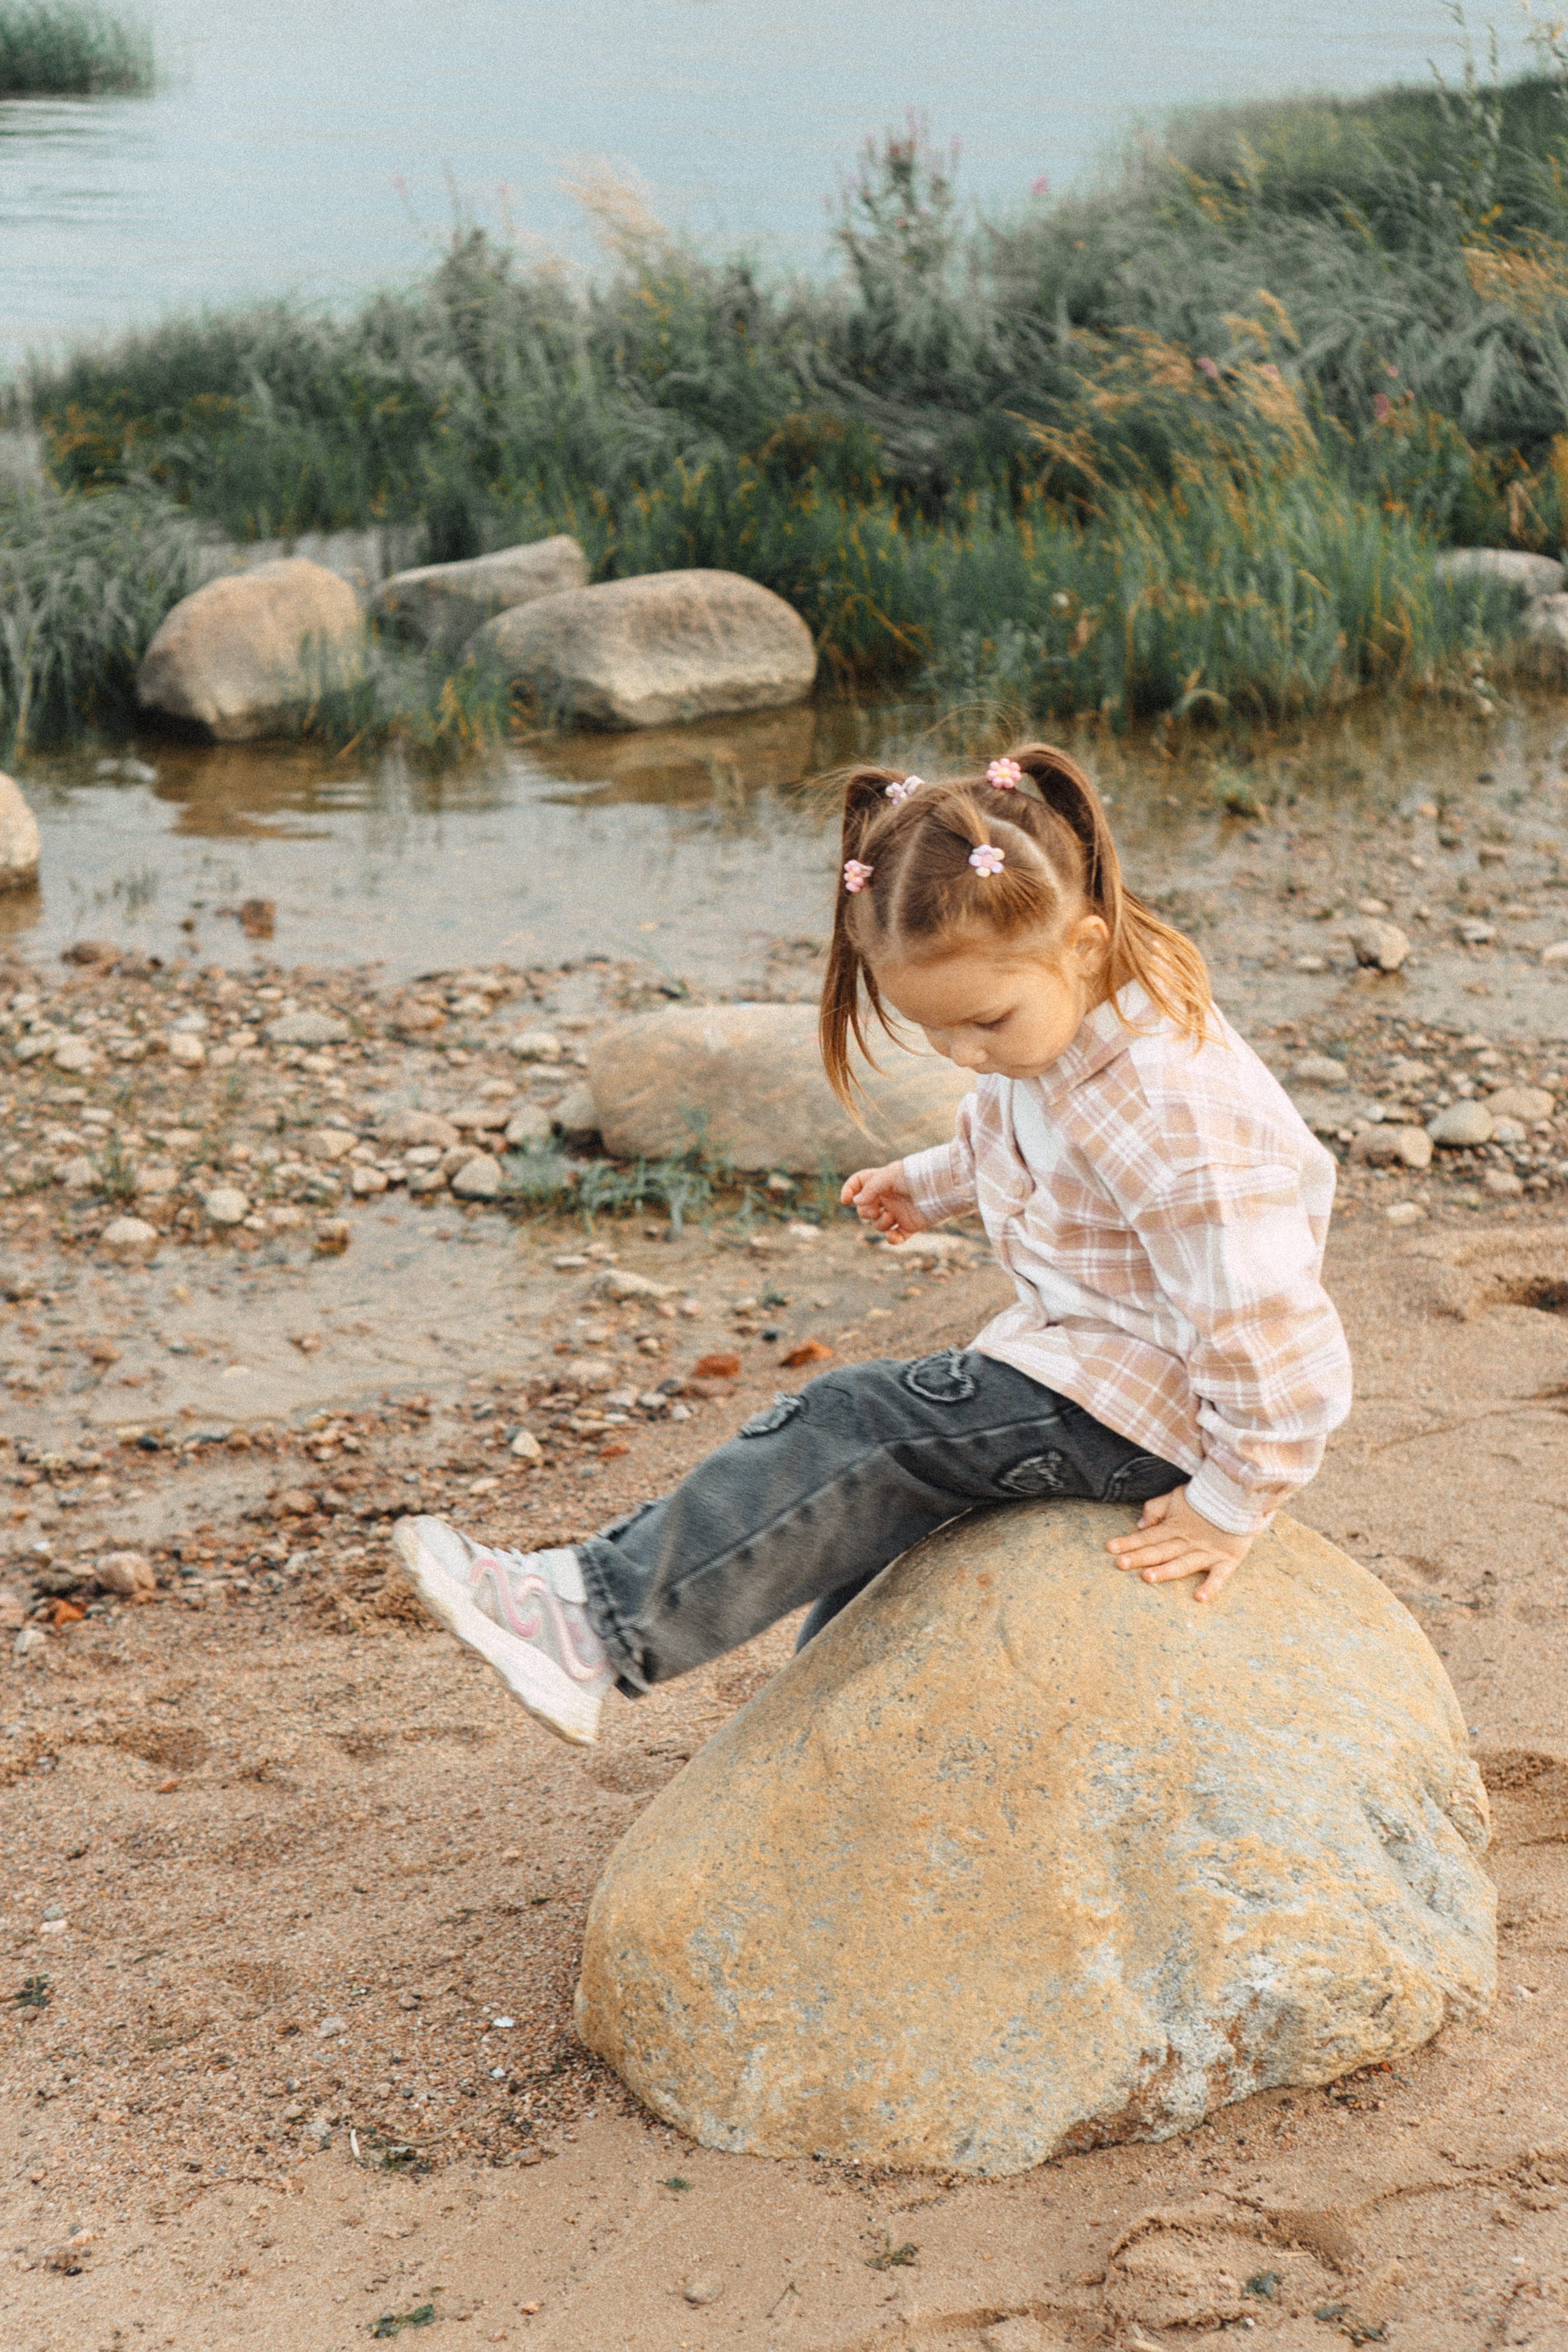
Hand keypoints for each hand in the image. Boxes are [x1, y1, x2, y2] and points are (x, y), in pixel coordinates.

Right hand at [841, 1162, 930, 1243]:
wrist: (941, 1187)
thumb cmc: (915, 1176)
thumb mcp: (888, 1176)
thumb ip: (870, 1189)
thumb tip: (856, 1203)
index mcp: (881, 1182)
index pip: (859, 1184)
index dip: (849, 1191)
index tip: (845, 1201)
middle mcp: (888, 1198)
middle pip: (865, 1209)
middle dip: (865, 1213)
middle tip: (874, 1211)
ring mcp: (898, 1212)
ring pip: (878, 1225)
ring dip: (880, 1223)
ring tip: (891, 1217)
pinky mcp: (909, 1226)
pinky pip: (895, 1238)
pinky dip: (892, 1240)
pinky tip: (892, 1236)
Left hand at [1106, 1484, 1252, 1604]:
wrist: (1240, 1495)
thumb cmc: (1206, 1497)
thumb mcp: (1177, 1497)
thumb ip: (1156, 1508)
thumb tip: (1140, 1526)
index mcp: (1174, 1528)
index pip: (1148, 1537)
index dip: (1129, 1542)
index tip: (1110, 1549)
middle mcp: (1188, 1542)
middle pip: (1160, 1551)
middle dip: (1139, 1557)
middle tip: (1119, 1563)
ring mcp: (1207, 1552)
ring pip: (1183, 1563)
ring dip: (1166, 1570)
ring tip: (1148, 1577)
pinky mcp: (1227, 1559)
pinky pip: (1219, 1576)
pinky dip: (1211, 1586)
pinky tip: (1199, 1597)